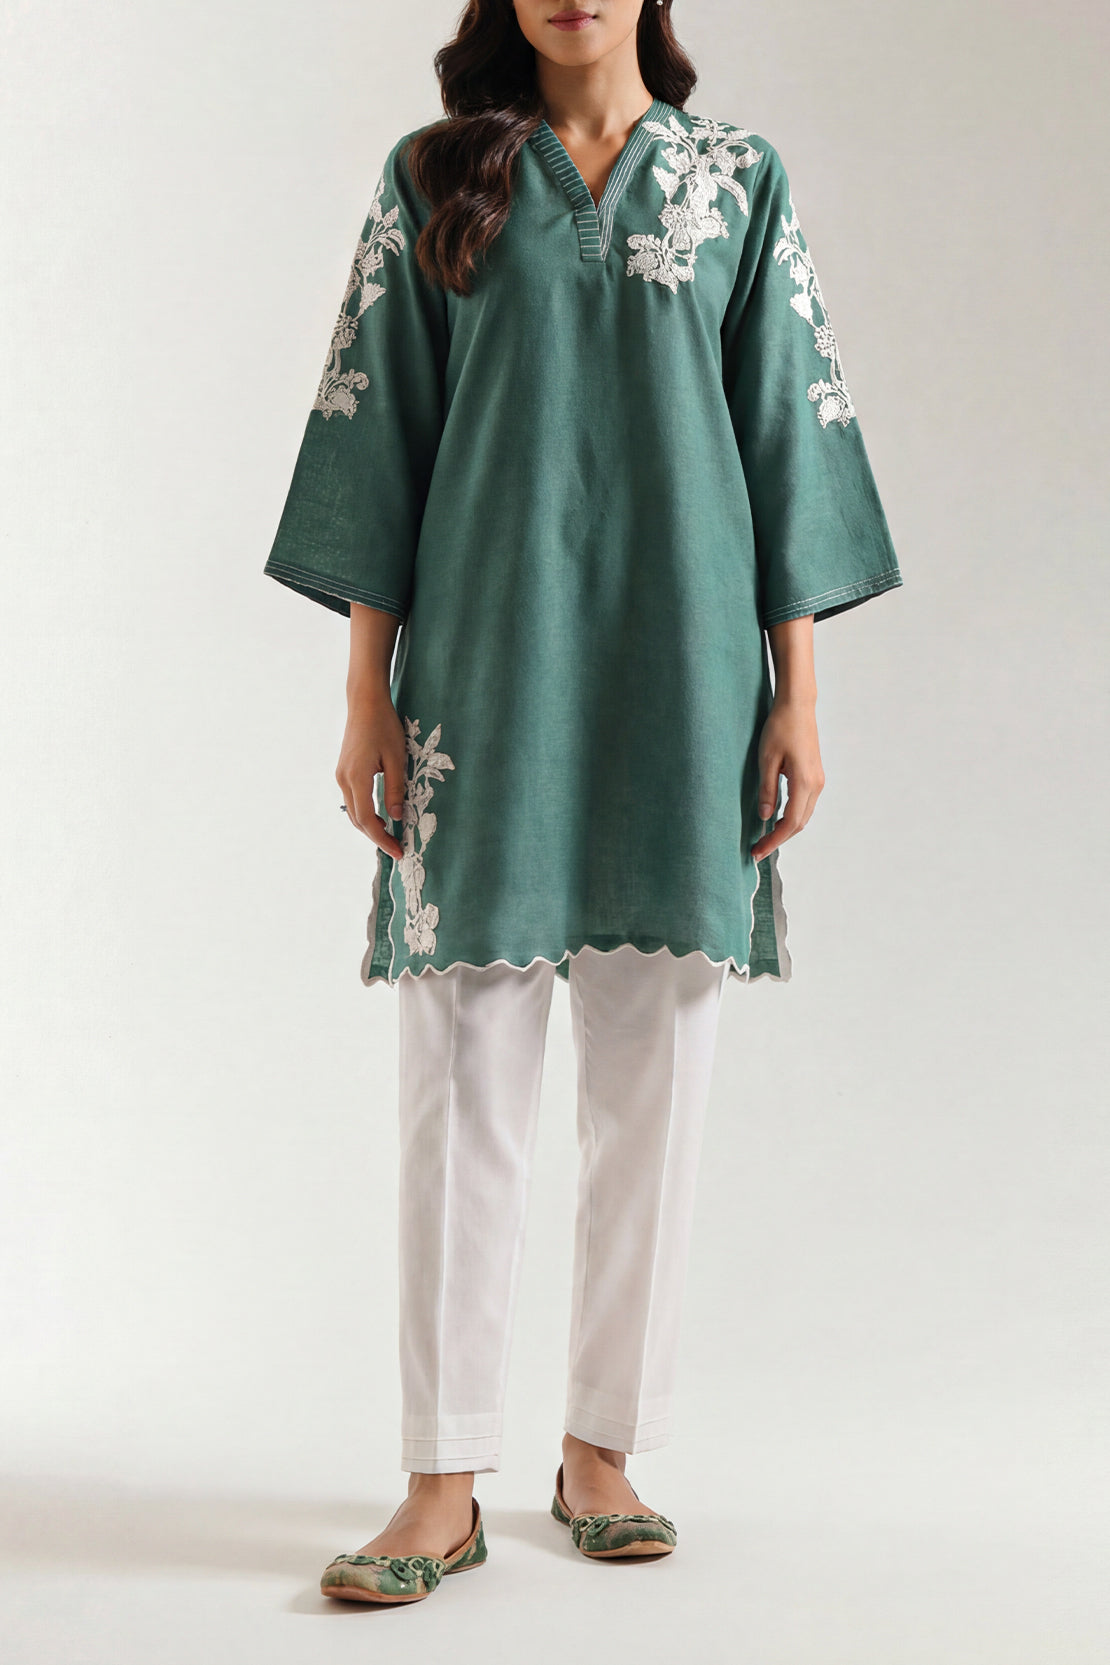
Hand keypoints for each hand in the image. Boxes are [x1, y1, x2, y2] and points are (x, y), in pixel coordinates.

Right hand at [336, 697, 406, 859]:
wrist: (365, 703)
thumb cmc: (384, 726)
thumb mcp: (397, 759)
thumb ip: (395, 790)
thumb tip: (396, 818)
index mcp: (357, 778)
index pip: (368, 820)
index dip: (382, 839)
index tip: (398, 851)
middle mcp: (344, 779)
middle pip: (358, 820)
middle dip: (377, 837)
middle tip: (397, 848)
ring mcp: (341, 775)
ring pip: (353, 811)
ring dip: (370, 826)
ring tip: (390, 836)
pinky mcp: (344, 771)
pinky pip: (353, 800)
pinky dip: (365, 813)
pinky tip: (380, 816)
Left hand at [750, 695, 824, 862]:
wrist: (798, 706)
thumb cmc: (780, 728)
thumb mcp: (766, 759)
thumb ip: (767, 790)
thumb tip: (765, 817)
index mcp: (804, 782)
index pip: (790, 823)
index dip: (773, 840)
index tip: (757, 852)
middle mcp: (816, 785)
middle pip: (799, 824)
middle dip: (778, 839)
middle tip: (756, 849)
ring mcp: (818, 780)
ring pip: (803, 816)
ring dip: (785, 829)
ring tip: (764, 837)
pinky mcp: (815, 775)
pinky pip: (805, 804)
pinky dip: (791, 817)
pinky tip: (776, 818)